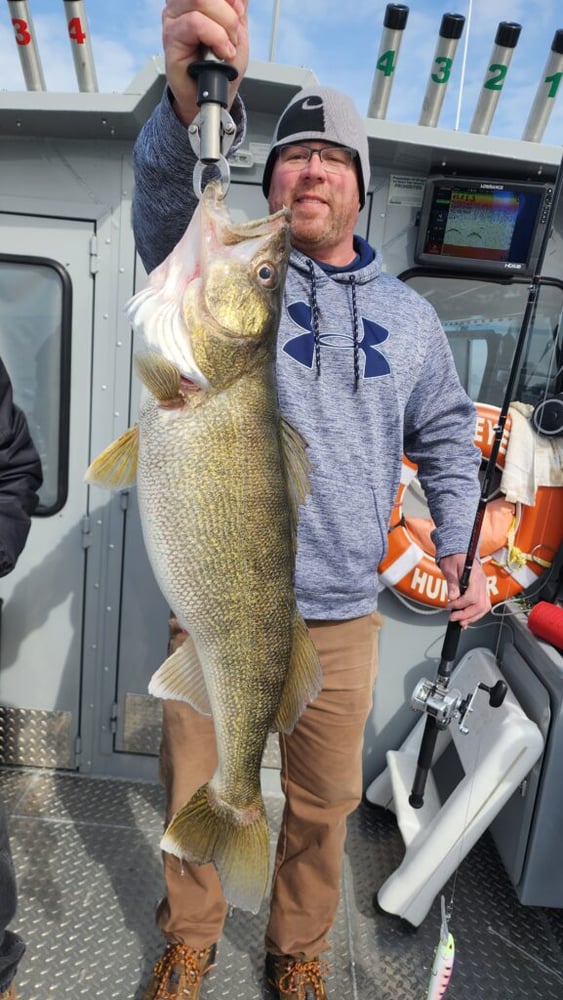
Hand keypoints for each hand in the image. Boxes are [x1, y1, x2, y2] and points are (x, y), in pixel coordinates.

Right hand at [162, 0, 248, 125]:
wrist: (216, 93)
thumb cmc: (223, 65)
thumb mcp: (238, 28)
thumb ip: (238, 6)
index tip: (239, 10)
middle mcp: (181, 4)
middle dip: (229, 11)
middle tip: (234, 33)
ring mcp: (174, 18)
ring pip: (199, 0)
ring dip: (224, 24)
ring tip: (228, 46)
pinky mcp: (170, 36)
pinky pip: (195, 23)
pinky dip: (216, 37)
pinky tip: (222, 51)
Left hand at [439, 554, 490, 627]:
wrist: (458, 552)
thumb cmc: (453, 558)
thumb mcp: (449, 568)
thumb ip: (452, 583)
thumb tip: (453, 597)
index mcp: (475, 576)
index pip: (472, 596)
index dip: (460, 604)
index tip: (450, 605)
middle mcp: (482, 582)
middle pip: (480, 605)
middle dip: (466, 615)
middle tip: (453, 617)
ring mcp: (483, 587)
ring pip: (484, 607)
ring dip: (472, 617)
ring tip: (460, 622)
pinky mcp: (481, 591)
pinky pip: (483, 606)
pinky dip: (475, 614)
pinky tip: (466, 619)